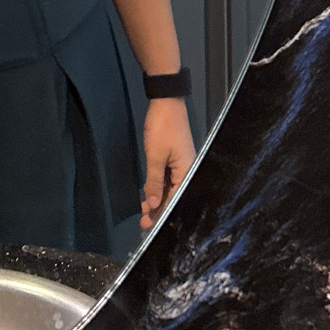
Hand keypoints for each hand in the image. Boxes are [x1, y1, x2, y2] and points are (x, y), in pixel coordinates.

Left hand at [140, 97, 194, 228]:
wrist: (166, 102)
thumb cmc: (163, 128)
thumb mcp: (155, 157)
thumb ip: (153, 182)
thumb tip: (153, 205)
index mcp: (187, 172)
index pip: (176, 200)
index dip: (163, 214)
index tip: (150, 226)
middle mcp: (186, 171)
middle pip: (173, 196)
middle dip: (158, 210)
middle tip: (143, 223)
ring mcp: (180, 164)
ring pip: (168, 188)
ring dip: (155, 200)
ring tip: (143, 213)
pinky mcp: (173, 159)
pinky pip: (166, 179)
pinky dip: (156, 187)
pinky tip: (147, 195)